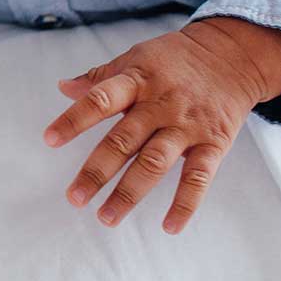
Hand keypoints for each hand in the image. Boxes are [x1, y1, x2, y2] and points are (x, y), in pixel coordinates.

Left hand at [42, 19, 278, 234]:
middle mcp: (159, 103)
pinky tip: (169, 226)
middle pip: (124, 140)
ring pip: (155, 163)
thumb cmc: (174, 58)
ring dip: (129, 193)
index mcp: (137, 79)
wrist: (230, 54)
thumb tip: (63, 87)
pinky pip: (198, 178)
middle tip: (74, 198)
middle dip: (97, 171)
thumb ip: (100, 77)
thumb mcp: (136, 57)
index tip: (49, 139)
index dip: (74, 119)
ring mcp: (186, 125)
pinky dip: (185, 203)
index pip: (100, 99)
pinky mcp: (213, 143)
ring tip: (105, 217)